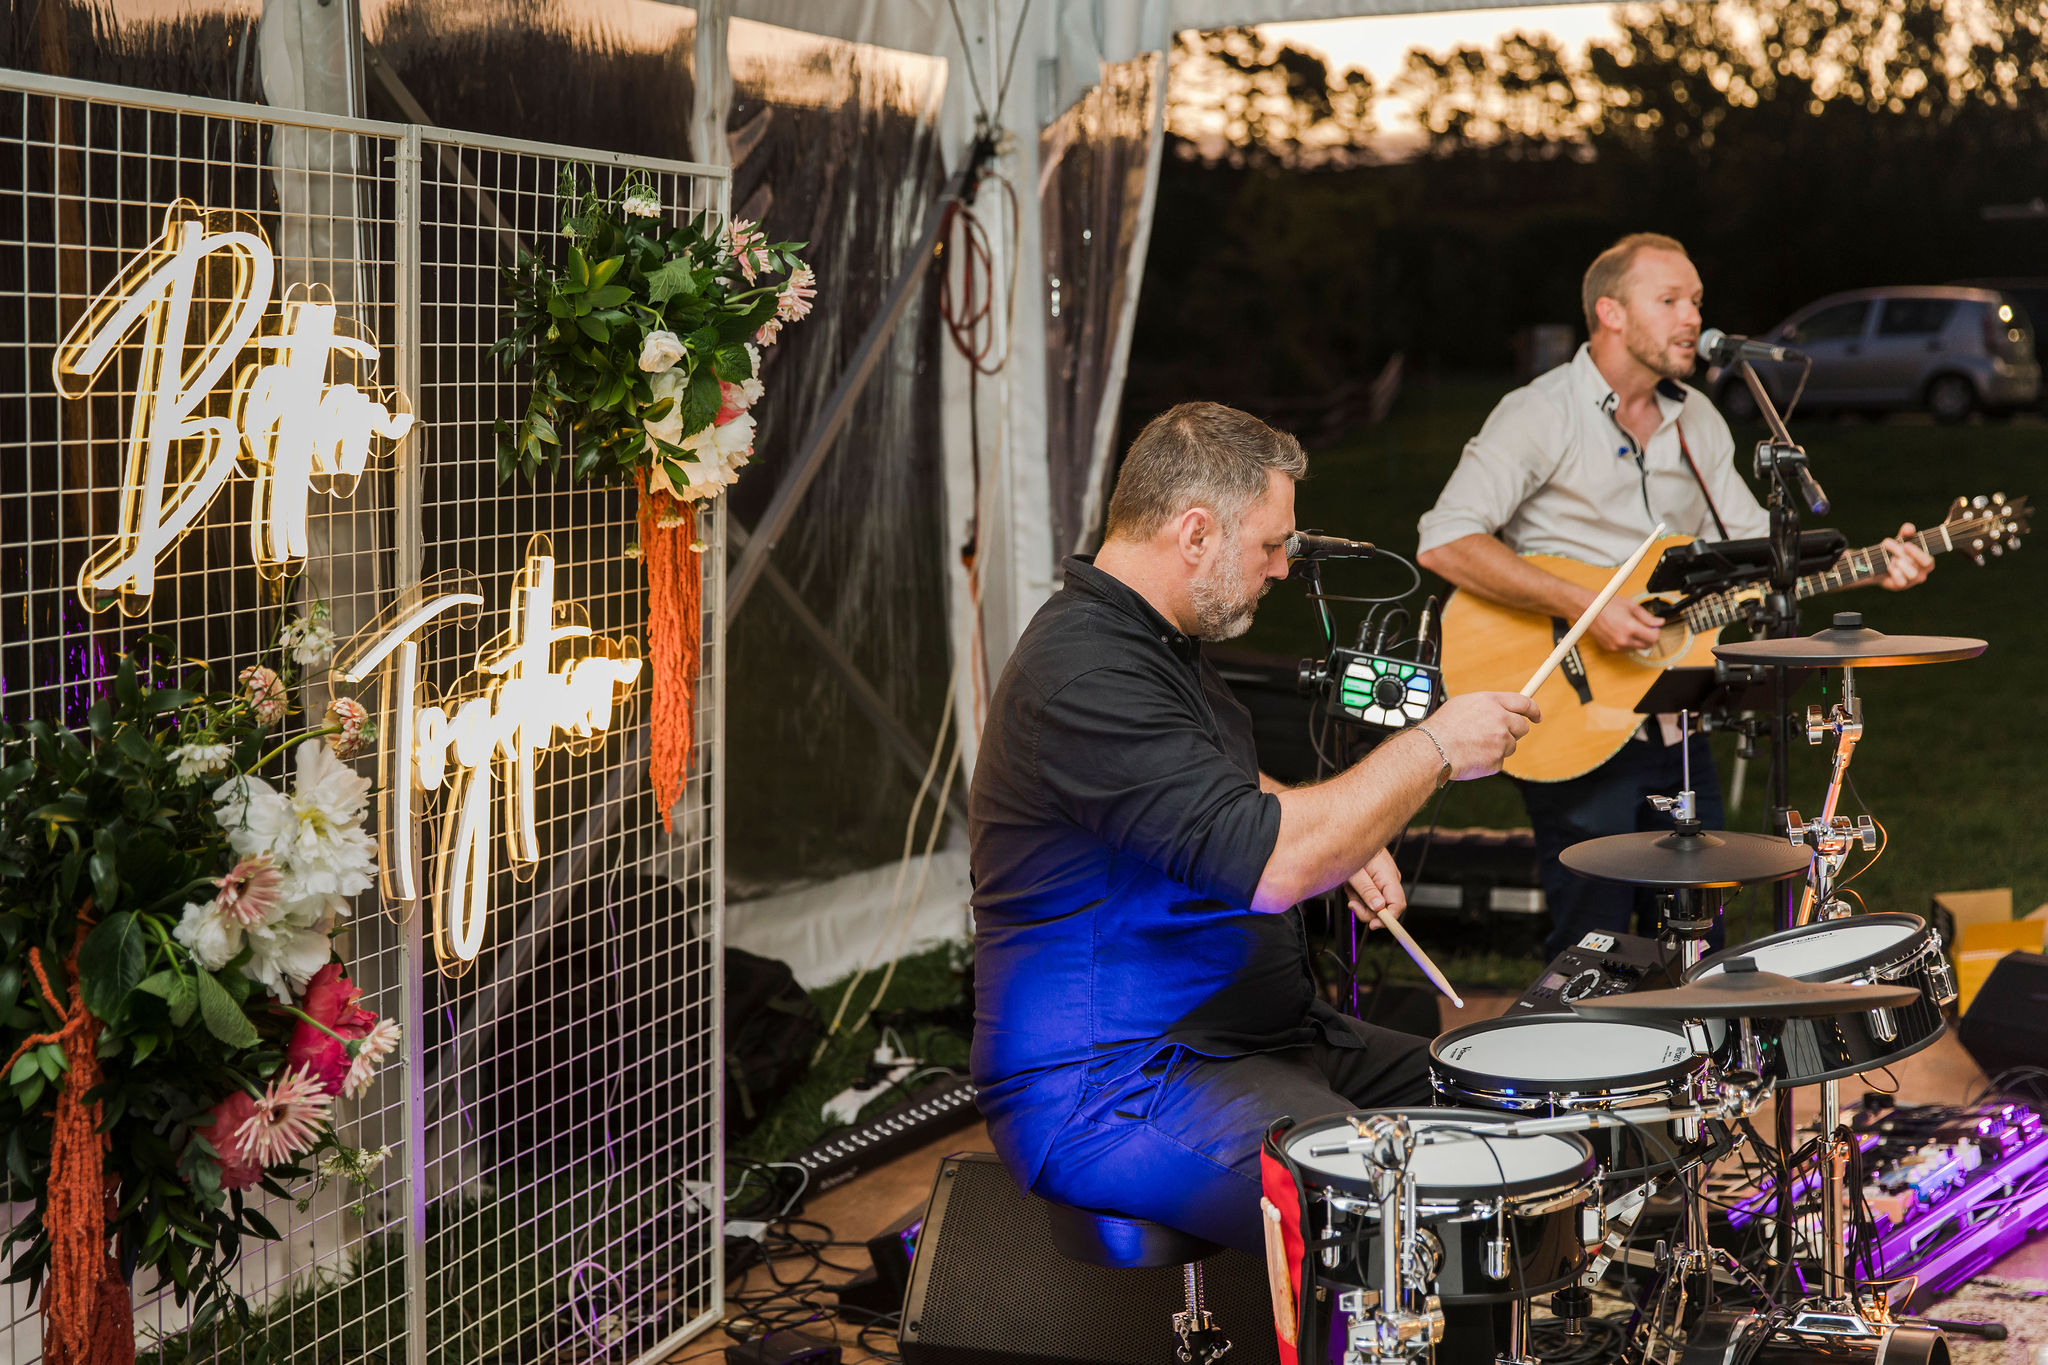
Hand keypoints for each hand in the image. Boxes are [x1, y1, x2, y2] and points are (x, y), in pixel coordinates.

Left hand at [1345, 848, 1405, 928]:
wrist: (1351, 834)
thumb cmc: (1352, 848)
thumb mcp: (1356, 872)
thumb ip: (1367, 890)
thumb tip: (1379, 908)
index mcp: (1389, 877)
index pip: (1398, 904)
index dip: (1388, 919)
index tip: (1373, 925)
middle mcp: (1390, 880)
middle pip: (1385, 908)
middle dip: (1367, 910)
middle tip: (1352, 903)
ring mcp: (1385, 880)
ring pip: (1375, 903)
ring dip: (1360, 900)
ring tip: (1350, 886)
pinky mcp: (1378, 880)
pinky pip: (1370, 895)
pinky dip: (1359, 894)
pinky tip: (1352, 884)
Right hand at [1421, 691, 1540, 780]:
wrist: (1433, 749)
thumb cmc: (1442, 728)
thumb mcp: (1463, 705)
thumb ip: (1486, 707)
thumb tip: (1497, 711)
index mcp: (1491, 702)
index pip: (1523, 702)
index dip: (1533, 709)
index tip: (1536, 715)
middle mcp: (1500, 719)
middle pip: (1522, 726)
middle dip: (1513, 732)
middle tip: (1498, 736)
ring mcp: (1500, 740)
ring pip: (1510, 746)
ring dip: (1498, 747)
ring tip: (1475, 747)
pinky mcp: (1497, 759)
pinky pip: (1499, 761)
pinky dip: (1488, 761)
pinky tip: (1472, 757)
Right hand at [1587, 596, 1665, 652]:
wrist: (1587, 610)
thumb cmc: (1606, 605)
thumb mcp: (1631, 606)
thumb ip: (1648, 617)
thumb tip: (1659, 622)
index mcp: (1630, 628)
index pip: (1654, 638)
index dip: (1656, 631)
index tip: (1654, 627)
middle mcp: (1623, 640)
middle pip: (1647, 646)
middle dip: (1648, 637)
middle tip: (1644, 627)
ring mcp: (1616, 646)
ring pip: (1636, 648)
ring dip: (1637, 640)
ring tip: (1629, 627)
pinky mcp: (1610, 649)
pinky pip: (1625, 649)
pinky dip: (1627, 642)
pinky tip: (1621, 631)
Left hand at [1879, 522, 1934, 589]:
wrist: (1879, 565)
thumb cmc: (1895, 551)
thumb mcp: (1901, 539)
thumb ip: (1906, 532)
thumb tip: (1909, 529)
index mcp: (1926, 562)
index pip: (1928, 561)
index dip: (1917, 553)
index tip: (1906, 545)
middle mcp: (1922, 573)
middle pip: (1915, 564)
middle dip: (1900, 552)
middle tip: (1887, 543)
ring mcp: (1912, 581)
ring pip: (1911, 574)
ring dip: (1898, 562)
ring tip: (1891, 558)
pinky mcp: (1900, 586)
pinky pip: (1901, 581)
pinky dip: (1894, 571)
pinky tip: (1889, 566)